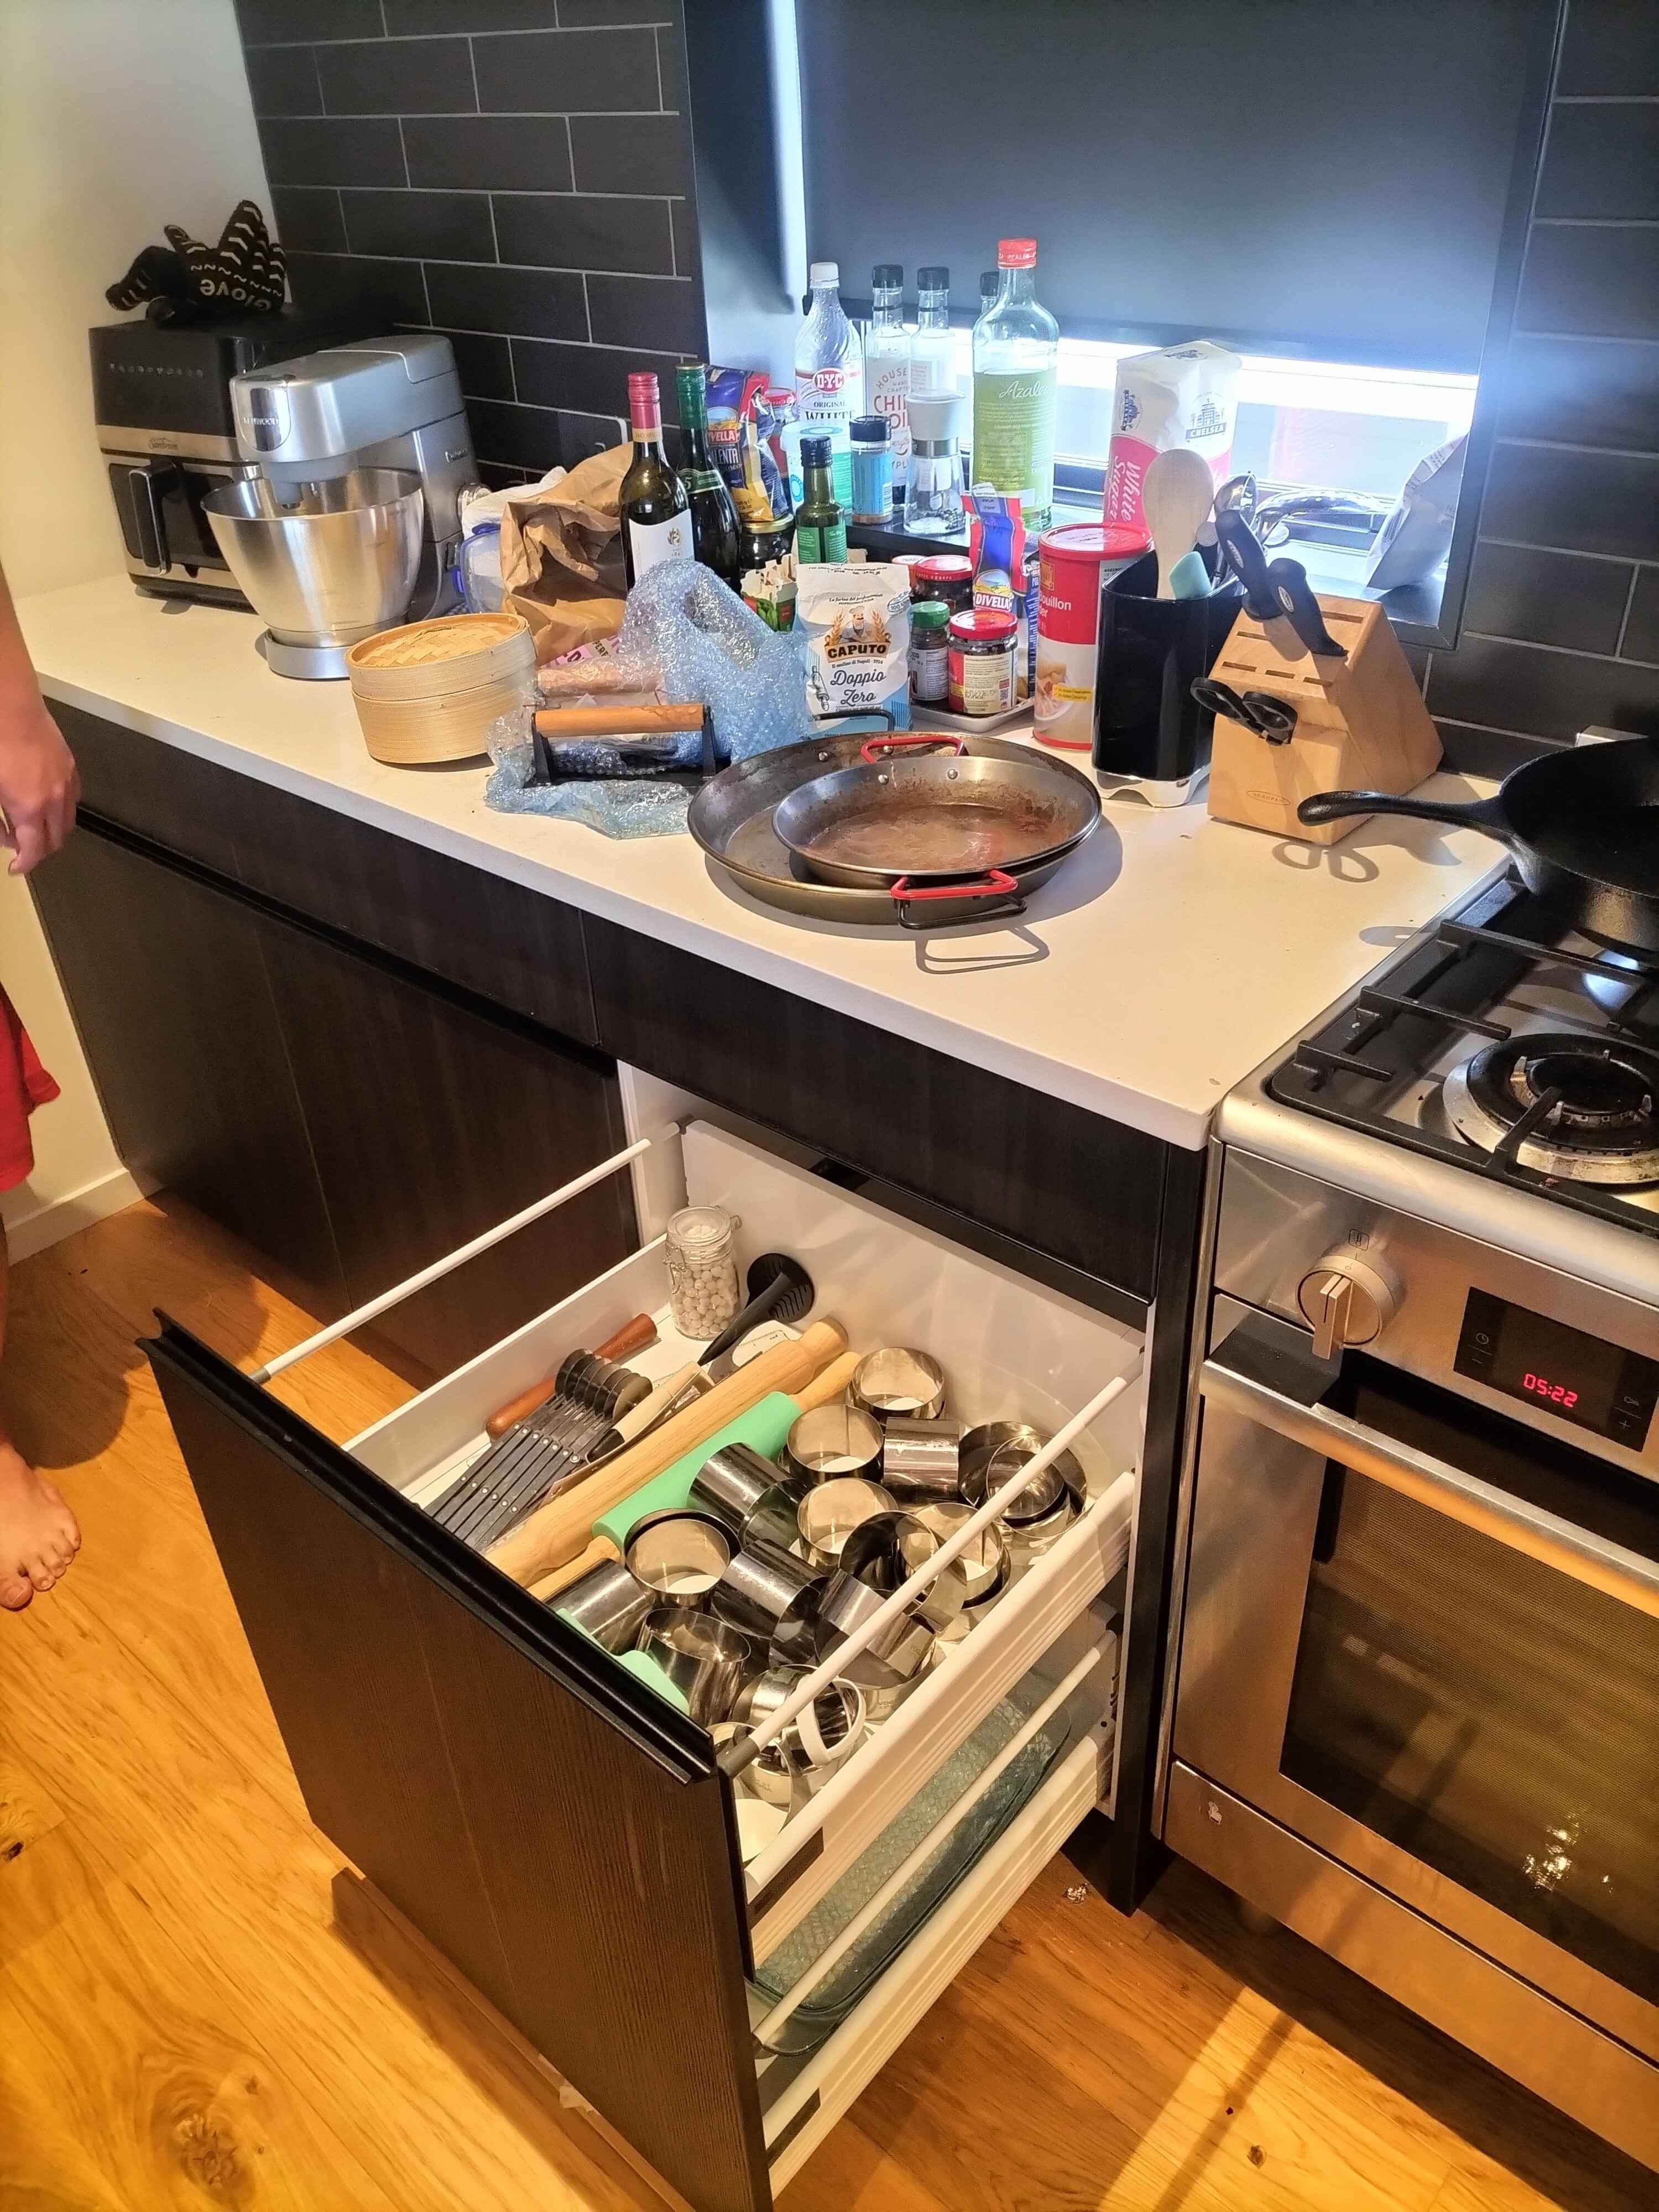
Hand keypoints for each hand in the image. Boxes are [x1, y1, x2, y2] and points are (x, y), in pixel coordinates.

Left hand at [0, 698, 77, 874]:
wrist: (10, 707)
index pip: (34, 850)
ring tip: (33, 824)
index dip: (26, 864)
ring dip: (53, 830)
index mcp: (29, 808)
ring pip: (68, 821)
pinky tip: (47, 800)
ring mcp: (65, 782)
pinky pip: (73, 797)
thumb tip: (4, 831)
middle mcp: (53, 800)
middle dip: (39, 849)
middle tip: (19, 845)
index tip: (16, 868)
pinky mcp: (70, 765)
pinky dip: (63, 808)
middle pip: (55, 840)